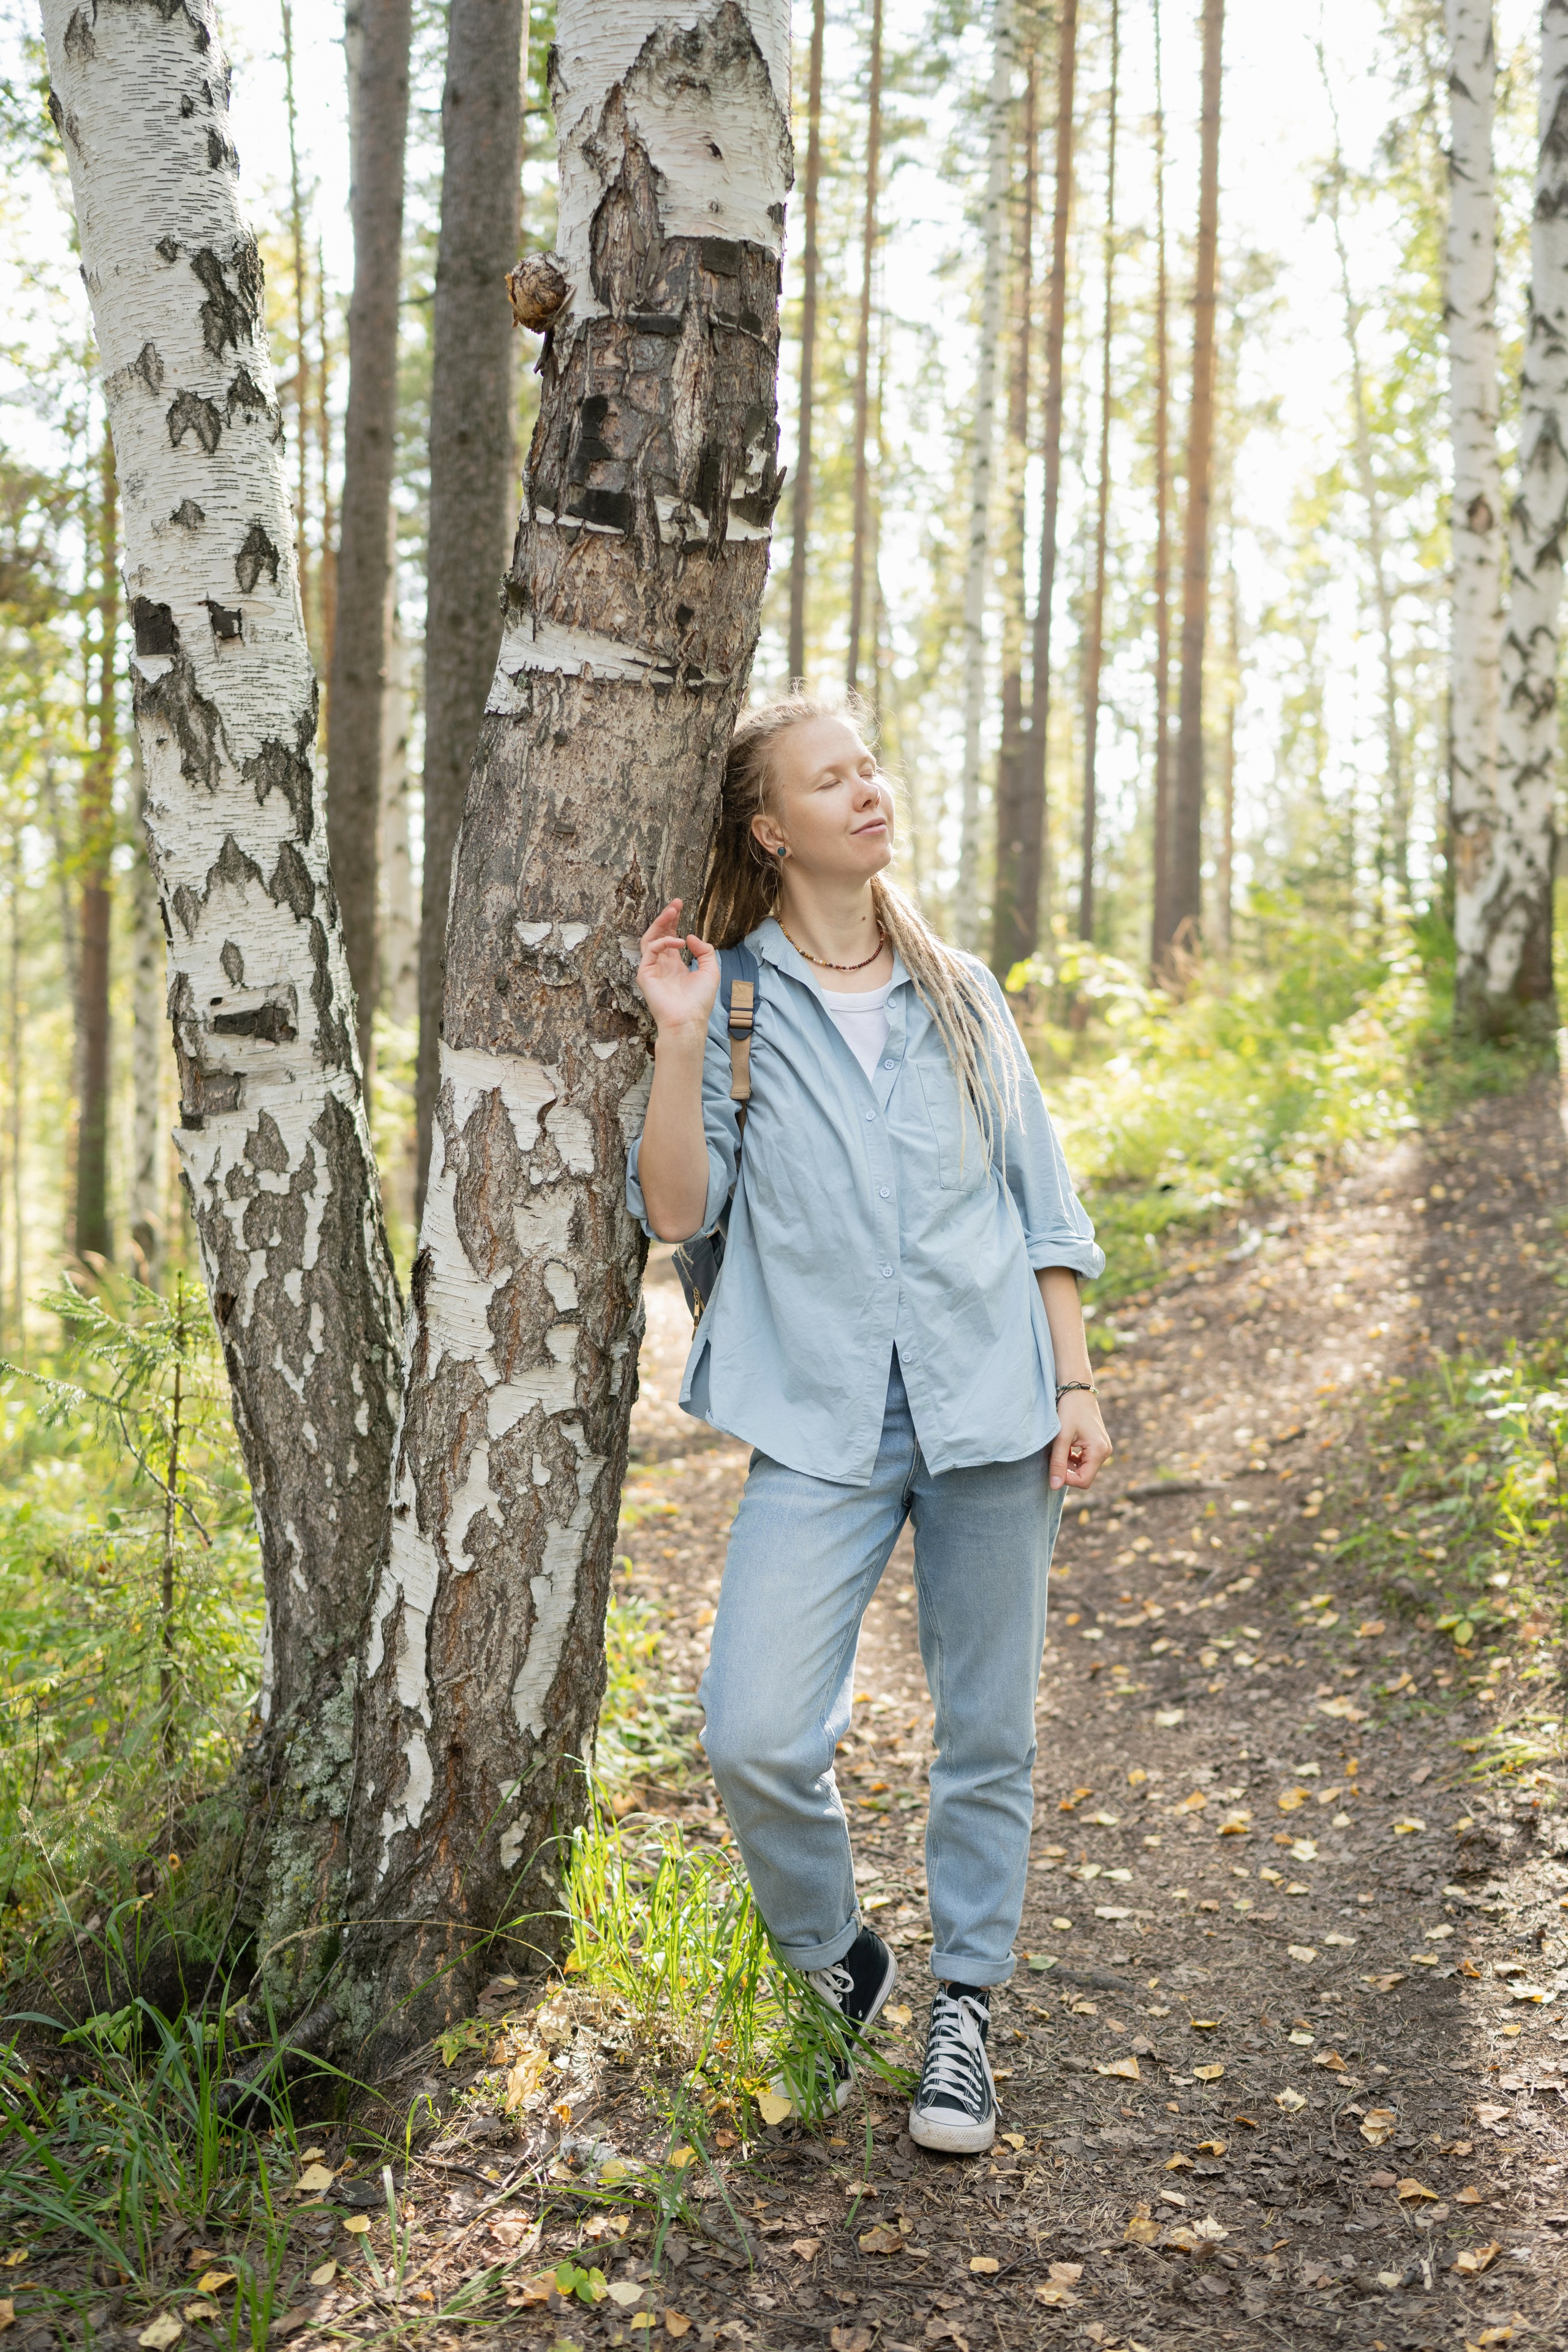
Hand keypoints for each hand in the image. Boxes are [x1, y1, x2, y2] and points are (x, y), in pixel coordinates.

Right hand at [636, 900, 719, 1037]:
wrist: (689, 1020)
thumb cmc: (700, 1000)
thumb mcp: (710, 971)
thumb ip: (704, 951)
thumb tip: (691, 936)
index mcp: (674, 965)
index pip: (670, 938)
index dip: (674, 922)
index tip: (680, 906)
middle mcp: (661, 965)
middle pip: (658, 934)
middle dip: (666, 917)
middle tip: (676, 903)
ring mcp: (652, 969)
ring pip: (650, 939)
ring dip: (661, 923)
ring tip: (672, 911)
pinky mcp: (645, 974)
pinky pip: (650, 951)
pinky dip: (663, 942)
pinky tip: (679, 941)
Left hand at [1049, 1391, 1111, 1491]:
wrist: (1077, 1390)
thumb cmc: (1069, 1410)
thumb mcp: (1061, 1437)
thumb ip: (1057, 1462)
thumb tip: (1055, 1486)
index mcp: (1099, 1451)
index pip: (1084, 1481)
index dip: (1067, 1479)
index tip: (1053, 1467)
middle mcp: (1105, 1452)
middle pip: (1084, 1476)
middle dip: (1067, 1470)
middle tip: (1055, 1454)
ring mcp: (1103, 1449)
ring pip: (1084, 1469)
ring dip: (1069, 1464)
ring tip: (1059, 1448)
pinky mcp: (1098, 1446)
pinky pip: (1085, 1461)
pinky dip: (1073, 1458)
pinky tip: (1065, 1446)